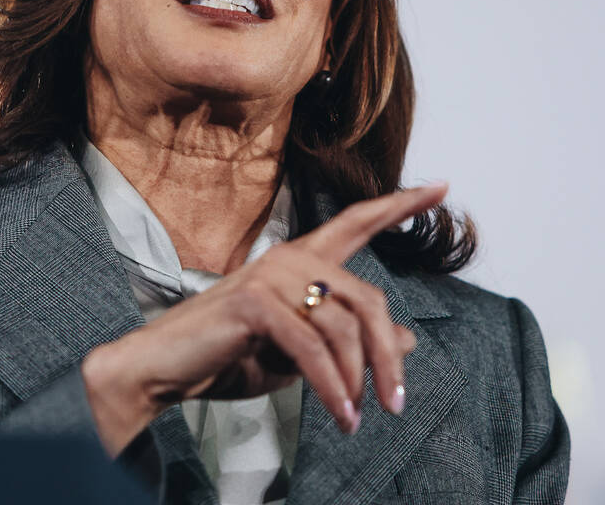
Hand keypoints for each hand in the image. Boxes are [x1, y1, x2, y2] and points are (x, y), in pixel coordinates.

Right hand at [81, 182, 447, 454]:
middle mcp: (288, 258)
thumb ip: (346, 340)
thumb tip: (407, 340)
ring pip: (344, 328)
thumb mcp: (299, 353)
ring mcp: (269, 277)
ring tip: (356, 417)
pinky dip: (331, 387)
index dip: (399, 205)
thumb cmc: (228, 356)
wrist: (163, 368)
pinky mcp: (253, 304)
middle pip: (367, 298)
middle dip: (386, 356)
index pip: (356, 223)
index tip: (441, 188)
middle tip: (395, 403)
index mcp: (298, 261)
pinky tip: (339, 414)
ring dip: (357, 381)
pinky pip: (311, 348)